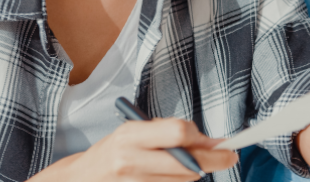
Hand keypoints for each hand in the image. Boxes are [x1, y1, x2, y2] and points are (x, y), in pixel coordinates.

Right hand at [32, 118, 237, 180]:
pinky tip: (176, 178)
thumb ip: (167, 132)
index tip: (219, 141)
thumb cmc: (111, 152)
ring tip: (195, 166)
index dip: (203, 138)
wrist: (80, 180)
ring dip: (195, 174)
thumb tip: (208, 140)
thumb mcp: (134, 132)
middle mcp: (130, 160)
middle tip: (230, 156)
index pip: (178, 133)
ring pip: (182, 181)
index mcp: (130, 135)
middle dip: (213, 160)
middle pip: (185, 162)